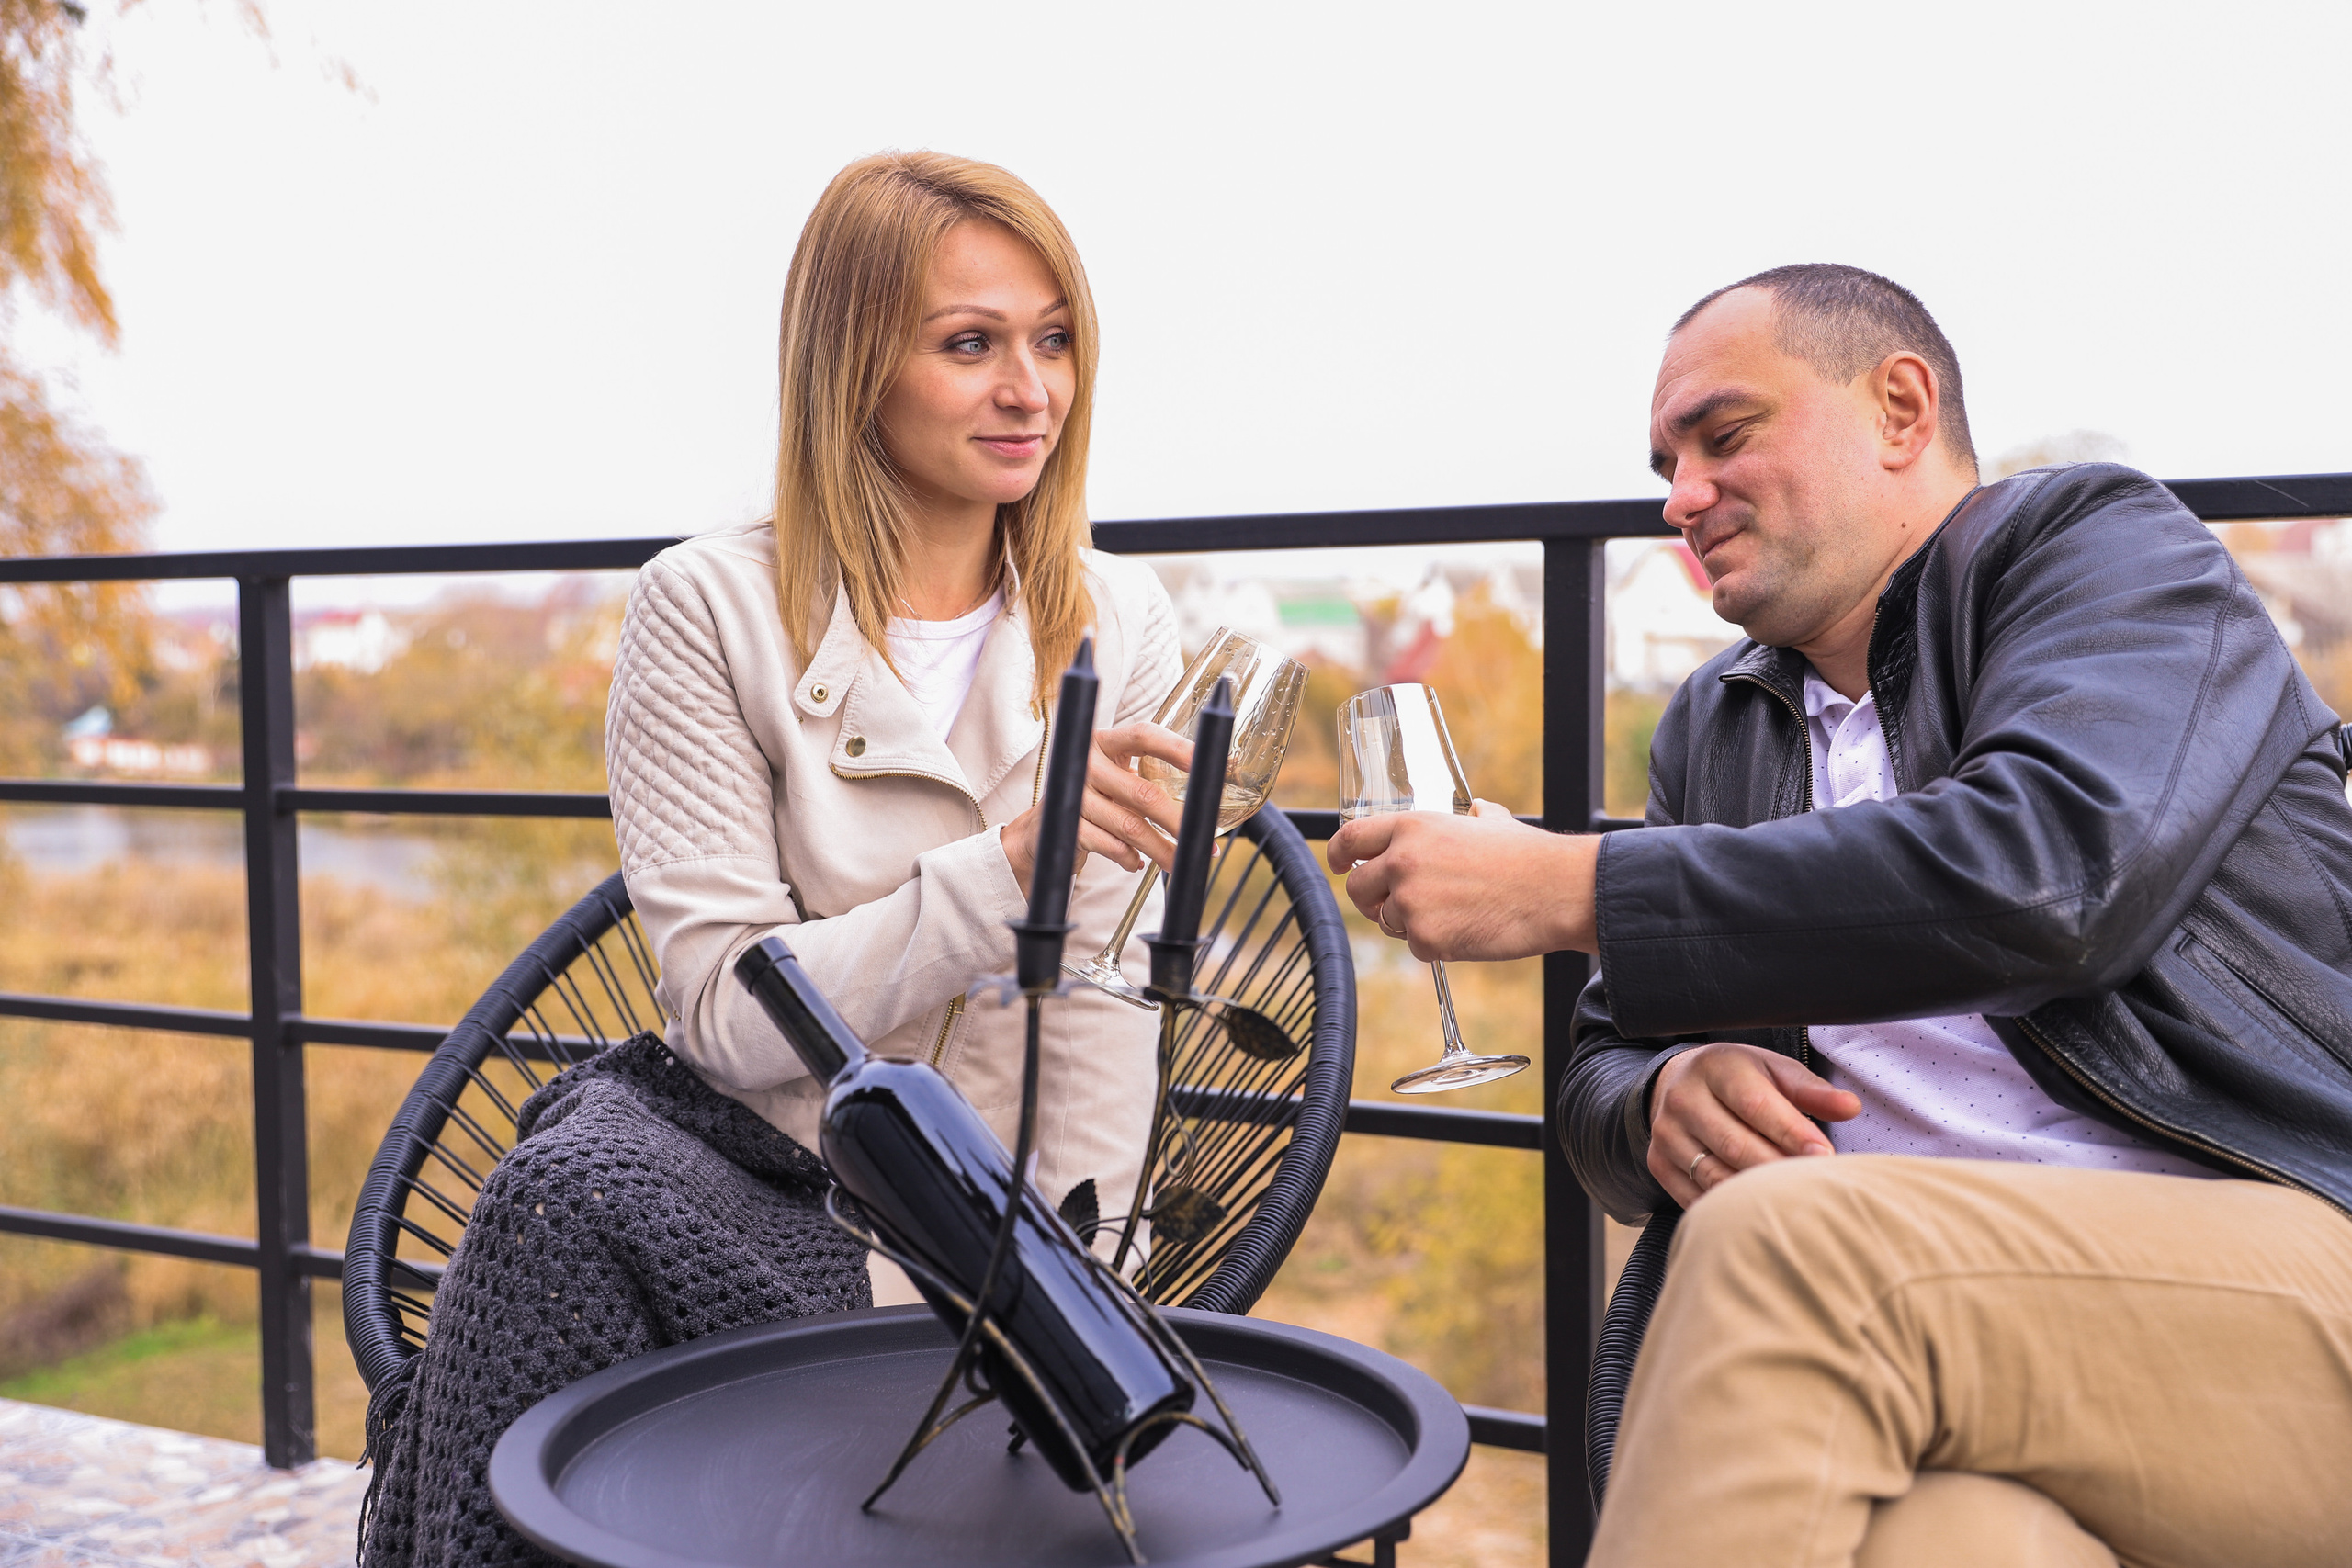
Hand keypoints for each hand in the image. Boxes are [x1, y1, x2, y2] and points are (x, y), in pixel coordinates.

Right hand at [999, 722, 1194, 893]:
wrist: (1043, 829)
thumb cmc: (1094, 798)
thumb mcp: (1115, 777)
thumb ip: (1149, 776)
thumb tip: (1206, 793)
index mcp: (1103, 742)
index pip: (1144, 735)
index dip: (1177, 748)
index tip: (1211, 764)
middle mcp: (1085, 763)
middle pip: (1144, 791)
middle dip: (1178, 820)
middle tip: (1202, 838)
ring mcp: (1074, 796)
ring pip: (1131, 826)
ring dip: (1162, 849)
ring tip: (1179, 862)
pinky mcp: (1068, 827)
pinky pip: (1110, 846)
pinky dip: (1129, 857)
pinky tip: (1137, 862)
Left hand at [1326, 802, 1600, 959]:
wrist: (1554, 890)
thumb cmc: (1528, 857)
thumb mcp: (1492, 821)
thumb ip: (1471, 816)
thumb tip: (1475, 811)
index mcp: (1412, 827)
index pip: (1350, 838)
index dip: (1338, 855)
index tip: (1338, 865)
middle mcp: (1402, 861)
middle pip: (1357, 888)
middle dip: (1373, 900)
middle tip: (1399, 905)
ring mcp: (1410, 901)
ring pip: (1387, 922)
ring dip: (1411, 923)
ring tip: (1454, 913)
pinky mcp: (1425, 937)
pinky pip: (1414, 947)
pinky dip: (1436, 946)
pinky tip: (1466, 930)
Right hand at [1647, 1043, 1858, 1205]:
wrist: (1678, 1084)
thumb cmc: (1739, 1079)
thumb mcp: (1774, 1071)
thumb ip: (1811, 1090)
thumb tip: (1850, 1107)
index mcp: (1715, 1067)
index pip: (1754, 1103)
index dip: (1792, 1133)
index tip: (1825, 1156)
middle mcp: (1683, 1099)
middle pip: (1734, 1144)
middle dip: (1779, 1168)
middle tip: (1815, 1186)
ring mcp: (1666, 1135)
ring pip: (1714, 1175)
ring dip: (1756, 1193)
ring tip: (1792, 1202)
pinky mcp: (1658, 1164)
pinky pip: (1696, 1196)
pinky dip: (1730, 1207)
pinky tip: (1759, 1211)